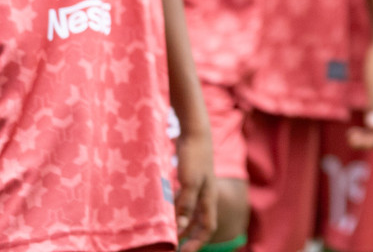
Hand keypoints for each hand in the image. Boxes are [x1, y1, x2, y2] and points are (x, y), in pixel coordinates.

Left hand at [174, 127, 217, 249]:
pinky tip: (164, 211)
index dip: (197, 242)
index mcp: (209, 198)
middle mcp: (205, 195)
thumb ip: (185, 205)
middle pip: (200, 222)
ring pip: (190, 212)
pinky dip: (175, 209)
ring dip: (181, 224)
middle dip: (189, 237)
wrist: (195, 131)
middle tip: (175, 248)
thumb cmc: (194, 156)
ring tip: (167, 234)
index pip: (207, 227)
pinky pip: (183, 200)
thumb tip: (179, 229)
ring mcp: (198, 186)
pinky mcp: (190, 178)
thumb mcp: (189, 182)